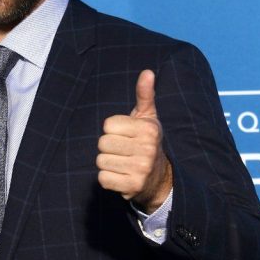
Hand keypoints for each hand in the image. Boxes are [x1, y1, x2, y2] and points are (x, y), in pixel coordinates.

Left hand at [96, 70, 172, 213]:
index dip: (112, 130)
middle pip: (103, 143)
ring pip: (101, 161)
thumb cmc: (146, 142)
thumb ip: (144, 95)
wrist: (158, 179)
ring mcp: (140, 169)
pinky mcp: (132, 187)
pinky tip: (120, 176)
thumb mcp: (147, 118)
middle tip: (122, 151)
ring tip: (122, 163)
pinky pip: (103, 179)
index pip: (108, 125)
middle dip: (108, 147)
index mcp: (148, 129)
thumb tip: (147, 72)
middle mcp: (147, 149)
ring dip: (107, 164)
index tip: (125, 135)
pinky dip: (107, 179)